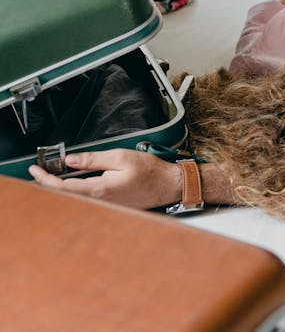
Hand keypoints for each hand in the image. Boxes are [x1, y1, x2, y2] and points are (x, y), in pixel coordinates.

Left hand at [28, 149, 180, 208]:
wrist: (170, 185)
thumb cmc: (151, 171)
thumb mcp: (121, 157)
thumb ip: (93, 159)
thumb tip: (70, 161)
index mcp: (99, 189)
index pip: (62, 187)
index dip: (45, 178)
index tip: (35, 169)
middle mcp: (100, 202)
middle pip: (65, 196)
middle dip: (49, 184)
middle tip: (40, 172)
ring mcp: (106, 206)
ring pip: (76, 199)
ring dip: (62, 188)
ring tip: (54, 176)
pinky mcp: (112, 206)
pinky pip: (88, 201)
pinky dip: (76, 192)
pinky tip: (76, 184)